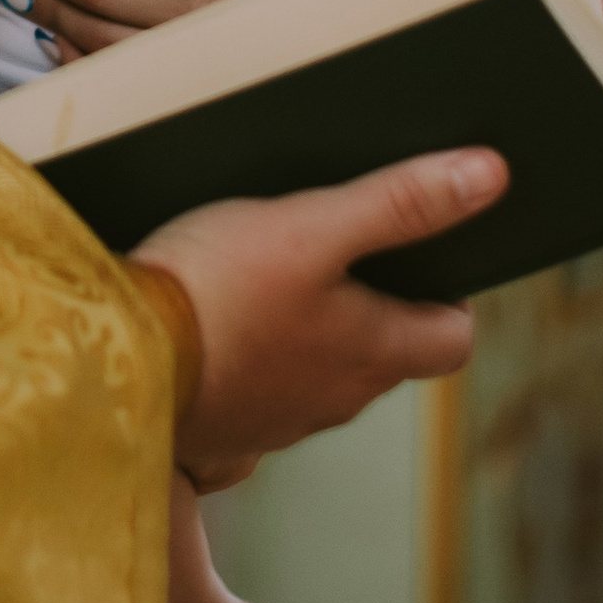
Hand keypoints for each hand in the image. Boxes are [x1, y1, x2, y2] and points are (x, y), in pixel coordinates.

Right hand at [134, 150, 505, 487]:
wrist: (111, 361)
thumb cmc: (213, 288)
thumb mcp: (310, 226)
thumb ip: (399, 203)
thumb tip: (491, 177)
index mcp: (373, 352)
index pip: (453, 338)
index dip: (448, 295)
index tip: (417, 253)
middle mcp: (337, 398)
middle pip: (388, 353)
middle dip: (379, 303)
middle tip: (338, 245)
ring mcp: (278, 419)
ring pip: (325, 371)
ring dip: (316, 330)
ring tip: (272, 272)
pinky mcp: (224, 425)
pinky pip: (265, 388)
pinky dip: (260, 353)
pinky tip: (219, 314)